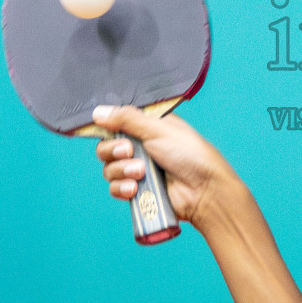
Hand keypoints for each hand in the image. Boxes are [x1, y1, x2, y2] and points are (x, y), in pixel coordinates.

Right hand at [92, 105, 233, 227]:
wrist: (203, 190)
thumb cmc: (190, 154)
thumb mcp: (158, 129)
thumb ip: (127, 119)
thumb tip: (99, 111)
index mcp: (147, 127)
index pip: (116, 124)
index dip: (109, 128)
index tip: (109, 130)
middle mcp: (141, 147)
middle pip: (107, 147)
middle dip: (114, 150)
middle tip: (130, 151)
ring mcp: (138, 169)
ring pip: (109, 169)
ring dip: (121, 170)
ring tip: (141, 172)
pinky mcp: (138, 190)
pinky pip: (115, 188)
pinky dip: (121, 188)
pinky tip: (135, 188)